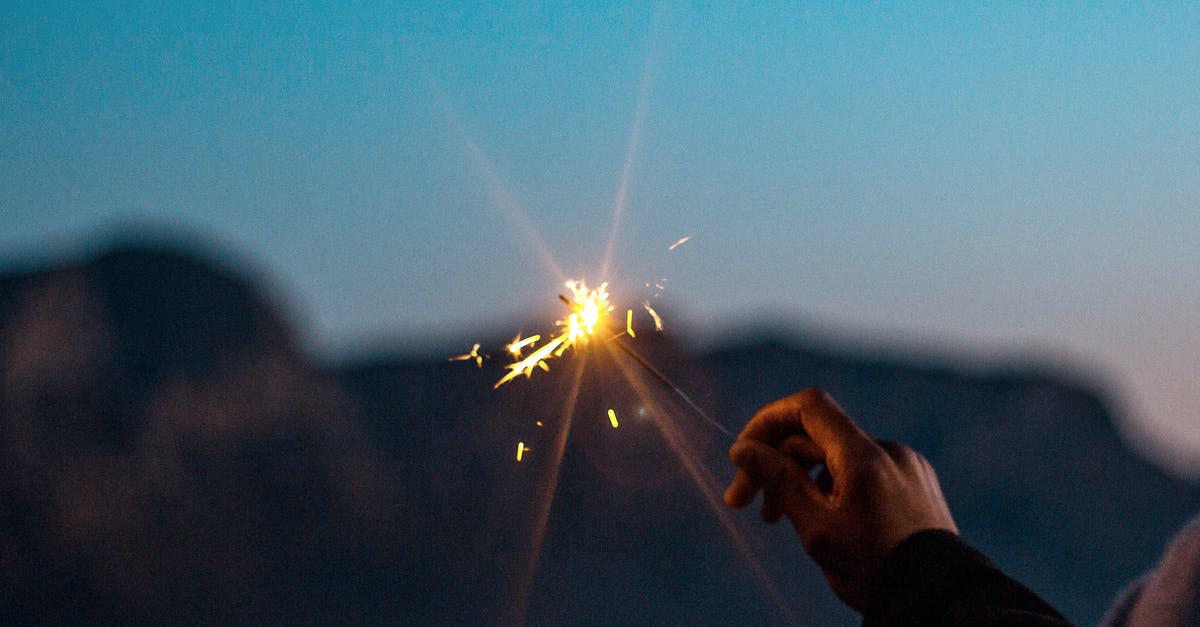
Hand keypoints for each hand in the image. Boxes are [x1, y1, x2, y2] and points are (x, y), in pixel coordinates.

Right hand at [724, 388, 956, 610]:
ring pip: (839, 457)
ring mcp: (906, 466)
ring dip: (802, 479)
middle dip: (776, 463)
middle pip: (818, 436)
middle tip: (743, 503)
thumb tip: (743, 448)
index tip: (743, 454)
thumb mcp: (816, 528)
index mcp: (864, 456)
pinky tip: (823, 520)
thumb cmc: (875, 569)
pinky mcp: (916, 484)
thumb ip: (778, 480)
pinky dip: (834, 487)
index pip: (808, 407)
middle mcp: (888, 451)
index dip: (769, 421)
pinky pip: (865, 472)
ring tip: (778, 519)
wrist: (940, 601)